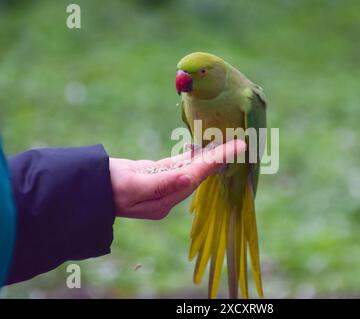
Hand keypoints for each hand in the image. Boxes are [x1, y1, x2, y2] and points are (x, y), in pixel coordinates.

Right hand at [109, 139, 245, 219]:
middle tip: (239, 142)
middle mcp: (167, 194)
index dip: (219, 160)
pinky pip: (178, 164)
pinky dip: (191, 156)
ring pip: (191, 168)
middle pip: (199, 173)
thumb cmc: (107, 187)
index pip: (198, 176)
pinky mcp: (154, 175)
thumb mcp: (134, 186)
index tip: (239, 147)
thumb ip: (162, 183)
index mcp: (165, 198)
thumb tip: (190, 177)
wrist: (87, 188)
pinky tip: (200, 149)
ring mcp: (161, 185)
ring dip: (208, 156)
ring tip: (225, 143)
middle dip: (219, 158)